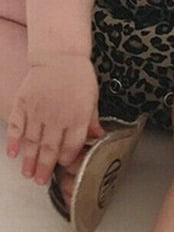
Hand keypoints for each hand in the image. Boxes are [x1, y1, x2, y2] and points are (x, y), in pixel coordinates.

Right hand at [5, 56, 102, 184]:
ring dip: (29, 160)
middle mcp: (58, 116)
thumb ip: (92, 119)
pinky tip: (12, 153)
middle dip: (45, 167)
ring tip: (27, 174)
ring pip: (32, 141)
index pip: (72, 145)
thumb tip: (98, 137)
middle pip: (50, 148)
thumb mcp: (93, 96)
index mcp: (78, 115)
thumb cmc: (79, 76)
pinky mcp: (23, 104)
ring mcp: (38, 110)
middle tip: (40, 180)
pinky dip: (13, 141)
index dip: (66, 158)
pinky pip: (16, 126)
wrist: (60, 56)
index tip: (62, 165)